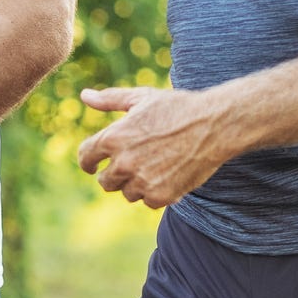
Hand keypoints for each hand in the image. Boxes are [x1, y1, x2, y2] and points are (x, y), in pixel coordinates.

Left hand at [77, 87, 236, 208]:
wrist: (213, 126)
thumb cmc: (176, 108)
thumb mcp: (141, 98)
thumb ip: (109, 99)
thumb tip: (84, 96)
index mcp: (113, 138)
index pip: (86, 157)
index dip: (88, 162)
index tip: (92, 165)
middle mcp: (123, 162)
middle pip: (105, 181)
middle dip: (114, 175)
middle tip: (131, 166)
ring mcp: (142, 181)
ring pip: (127, 193)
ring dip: (136, 184)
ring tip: (154, 168)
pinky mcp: (161, 196)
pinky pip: (147, 201)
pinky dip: (155, 193)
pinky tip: (167, 176)